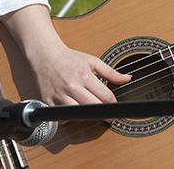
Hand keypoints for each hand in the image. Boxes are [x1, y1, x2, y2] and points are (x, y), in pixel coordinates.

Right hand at [1, 4, 130, 105]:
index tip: (115, 106)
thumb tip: (128, 79)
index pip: (104, 96)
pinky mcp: (48, 101)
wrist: (45, 56)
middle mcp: (72, 87)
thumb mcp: (93, 61)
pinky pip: (61, 117)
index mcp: (85, 76)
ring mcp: (59, 95)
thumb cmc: (70, 58)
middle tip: (107, 115)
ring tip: (91, 112)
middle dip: (103, 113)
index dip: (113, 103)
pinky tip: (74, 111)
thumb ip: (111, 72)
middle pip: (93, 107)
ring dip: (86, 116)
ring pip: (77, 114)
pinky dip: (69, 118)